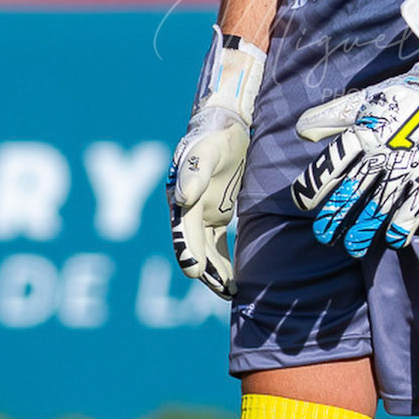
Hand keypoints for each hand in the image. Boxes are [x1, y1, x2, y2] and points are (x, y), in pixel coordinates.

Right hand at [168, 32, 264, 299]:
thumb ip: (195, 173)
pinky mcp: (216, 215)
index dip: (188, 251)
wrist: (226, 125)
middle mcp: (188, 210)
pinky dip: (225, 261)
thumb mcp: (206, 150)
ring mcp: (202, 214)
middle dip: (206, 269)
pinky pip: (218, 244)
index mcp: (181, 196)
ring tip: (232, 292)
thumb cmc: (215, 137)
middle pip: (194, 245)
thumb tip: (182, 199)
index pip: (182, 229)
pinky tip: (237, 279)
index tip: (194, 271)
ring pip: (206, 249)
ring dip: (216, 271)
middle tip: (224, 291)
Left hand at [292, 53, 418, 257]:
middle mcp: (383, 152)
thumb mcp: (361, 102)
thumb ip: (329, 118)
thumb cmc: (398, 98)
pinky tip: (392, 240)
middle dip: (337, 216)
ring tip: (353, 247)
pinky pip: (416, 206)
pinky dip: (404, 225)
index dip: (314, 186)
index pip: (333, 164)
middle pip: (354, 190)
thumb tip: (301, 132)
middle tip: (323, 236)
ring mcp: (408, 166)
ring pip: (382, 204)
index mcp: (364, 133)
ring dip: (366, 229)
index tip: (303, 204)